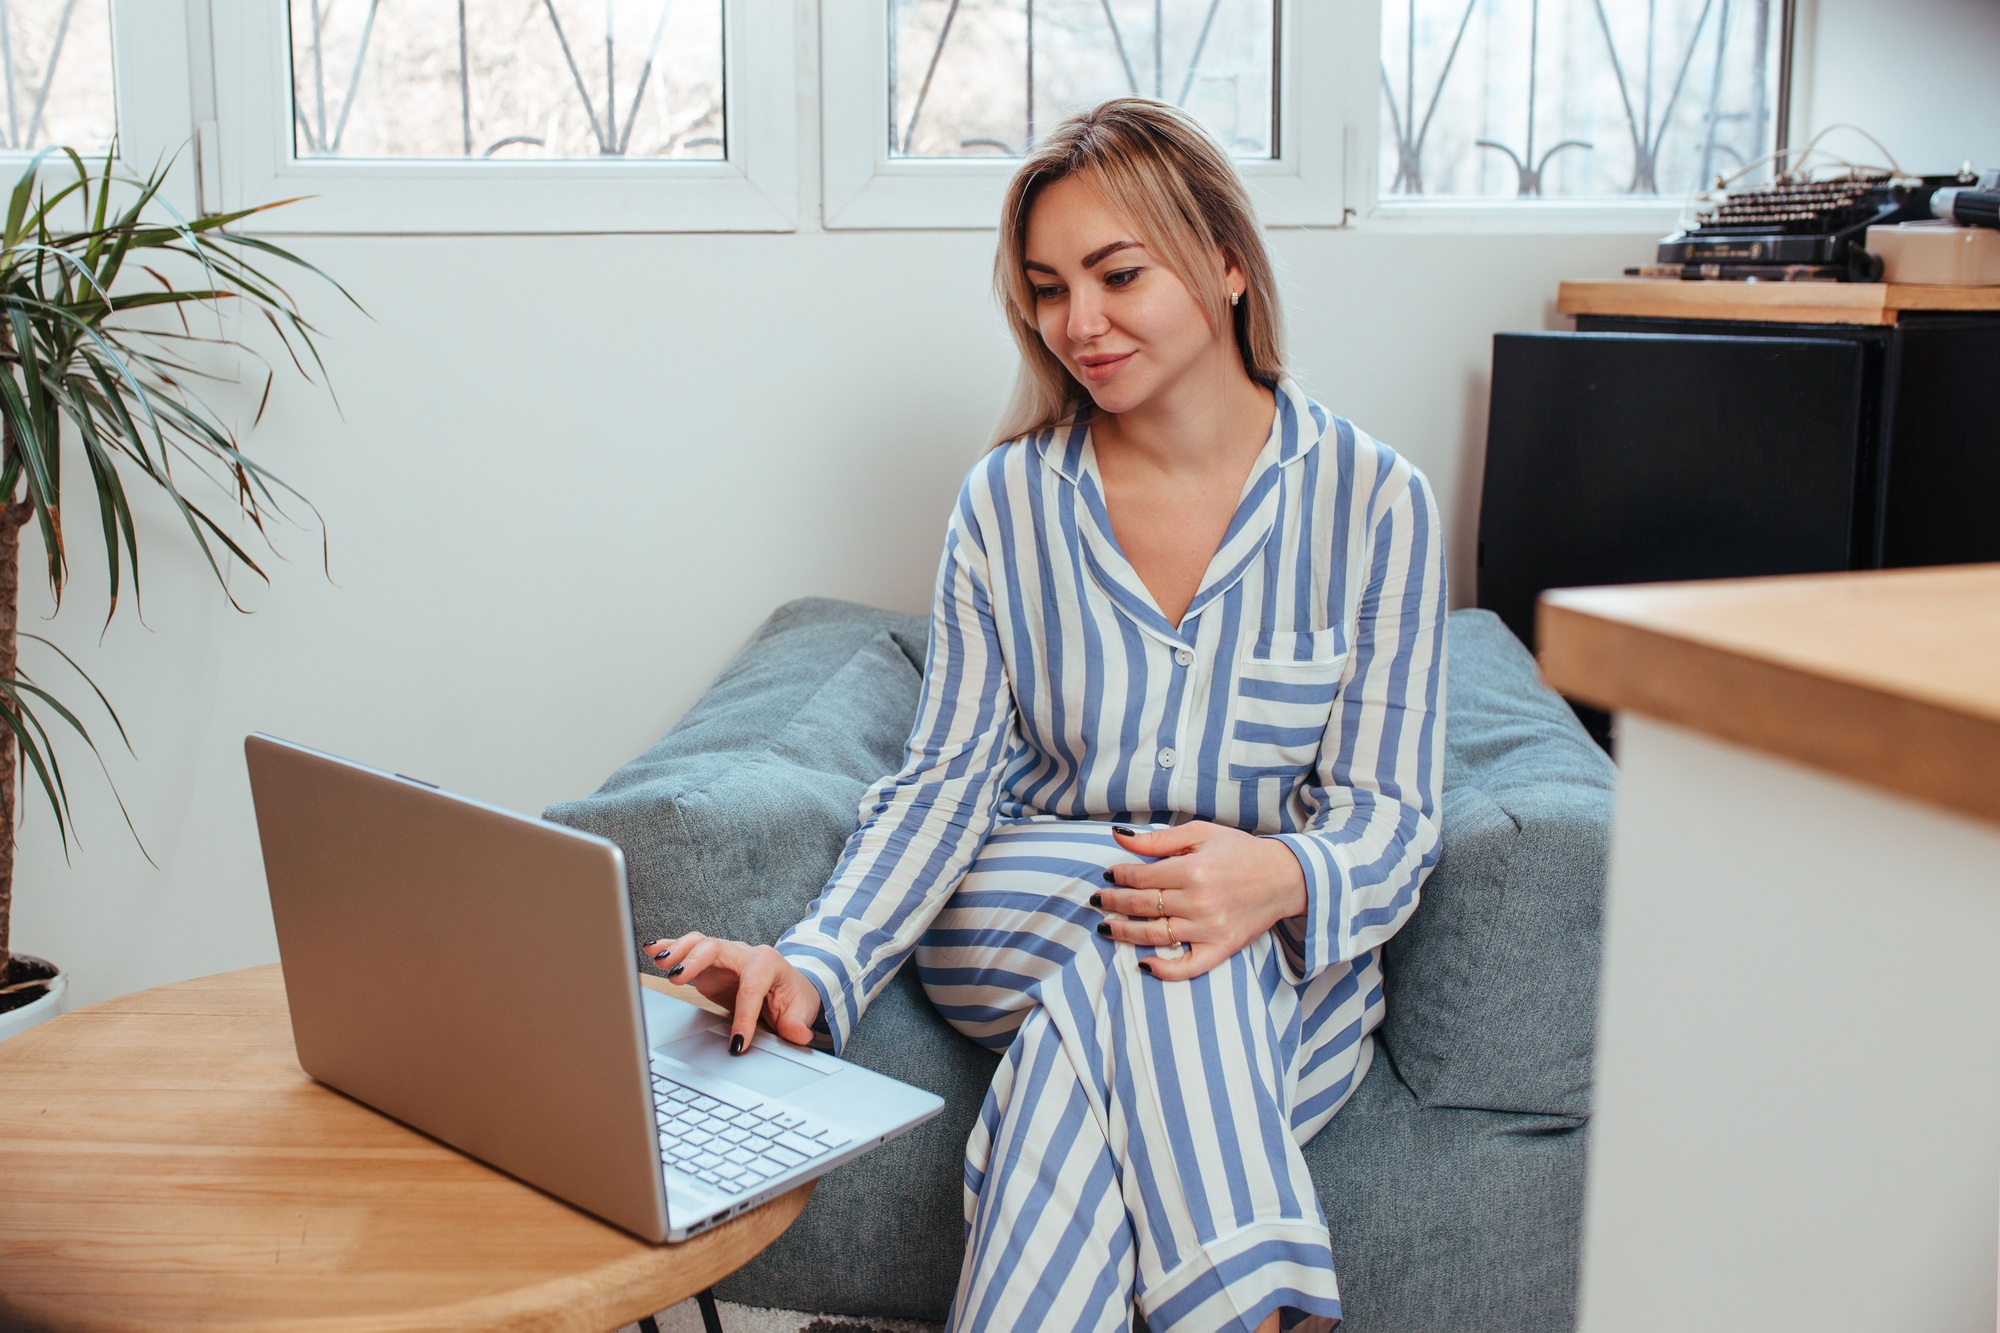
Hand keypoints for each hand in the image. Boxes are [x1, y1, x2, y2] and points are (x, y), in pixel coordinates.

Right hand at [642, 934, 823, 1051]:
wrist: (787, 986)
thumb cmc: (792, 996)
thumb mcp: (801, 1010)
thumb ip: (798, 1022)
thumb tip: (799, 1034)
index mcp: (768, 964)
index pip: (752, 988)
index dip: (743, 1016)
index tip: (737, 1042)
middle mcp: (743, 953)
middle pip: (717, 948)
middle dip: (697, 961)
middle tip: (678, 980)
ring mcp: (723, 956)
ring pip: (698, 943)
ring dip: (678, 951)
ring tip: (661, 963)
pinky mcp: (708, 964)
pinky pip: (687, 949)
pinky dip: (669, 947)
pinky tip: (653, 950)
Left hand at [1093, 822, 1307, 980]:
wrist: (1284, 877)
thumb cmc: (1240, 851)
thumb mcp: (1200, 833)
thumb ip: (1157, 839)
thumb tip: (1118, 837)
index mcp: (1193, 870)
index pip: (1140, 877)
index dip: (1119, 876)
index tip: (1109, 874)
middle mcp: (1199, 902)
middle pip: (1142, 906)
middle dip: (1113, 902)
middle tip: (1098, 900)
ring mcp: (1209, 929)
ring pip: (1154, 935)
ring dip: (1125, 933)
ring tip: (1106, 927)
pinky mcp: (1221, 949)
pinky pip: (1187, 967)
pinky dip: (1164, 970)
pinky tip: (1144, 964)